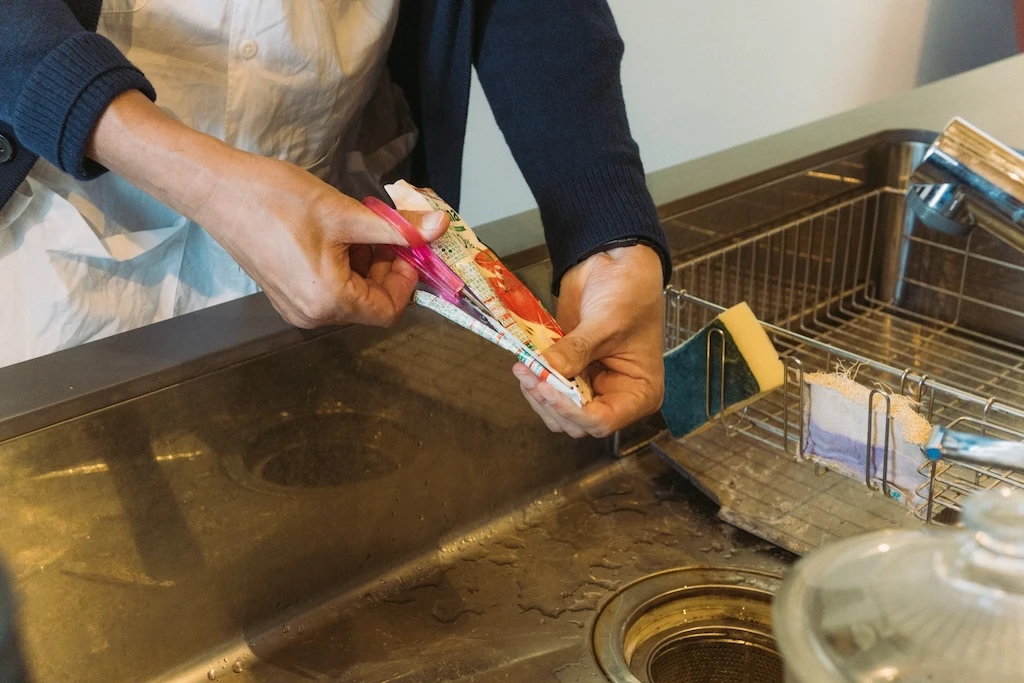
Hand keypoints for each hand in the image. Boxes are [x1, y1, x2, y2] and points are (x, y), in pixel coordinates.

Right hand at [86, 90, 447, 327]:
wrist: (218, 190)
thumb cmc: (279, 200)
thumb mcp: (346, 213)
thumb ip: (396, 229)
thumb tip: (439, 228)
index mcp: (328, 303)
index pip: (388, 311)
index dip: (407, 279)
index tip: (410, 246)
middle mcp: (312, 316)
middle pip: (370, 303)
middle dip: (388, 267)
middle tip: (390, 229)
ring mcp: (296, 307)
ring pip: (351, 295)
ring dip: (367, 263)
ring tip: (362, 225)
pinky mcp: (285, 293)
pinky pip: (329, 288)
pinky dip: (345, 265)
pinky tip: (340, 233)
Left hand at [513, 245, 664, 437]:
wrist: (616, 262)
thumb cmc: (630, 292)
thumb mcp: (606, 323)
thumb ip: (576, 350)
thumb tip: (545, 371)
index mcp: (639, 393)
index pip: (602, 422)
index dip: (571, 411)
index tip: (546, 388)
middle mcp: (615, 395)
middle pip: (576, 422)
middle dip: (550, 402)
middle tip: (530, 374)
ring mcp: (591, 384)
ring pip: (558, 412)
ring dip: (538, 395)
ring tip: (524, 368)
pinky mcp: (571, 370)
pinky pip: (548, 390)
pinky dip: (535, 381)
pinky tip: (526, 364)